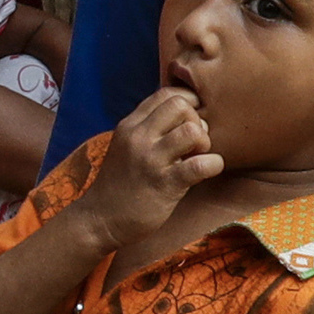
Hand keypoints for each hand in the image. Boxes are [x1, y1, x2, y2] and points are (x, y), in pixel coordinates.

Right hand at [87, 86, 221, 249]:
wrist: (99, 220)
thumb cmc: (120, 184)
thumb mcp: (126, 146)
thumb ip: (148, 129)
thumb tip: (184, 116)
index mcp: (130, 125)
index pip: (166, 94)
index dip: (187, 103)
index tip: (189, 122)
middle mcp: (138, 137)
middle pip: (181, 105)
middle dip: (196, 121)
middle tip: (193, 144)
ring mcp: (150, 160)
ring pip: (192, 130)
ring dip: (204, 143)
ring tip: (197, 157)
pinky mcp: (163, 184)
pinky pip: (199, 165)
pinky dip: (213, 164)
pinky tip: (209, 170)